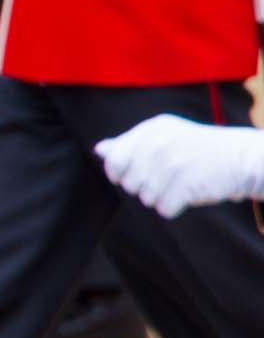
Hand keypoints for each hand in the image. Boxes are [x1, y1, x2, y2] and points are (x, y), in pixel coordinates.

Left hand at [94, 114, 263, 218]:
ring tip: (175, 185)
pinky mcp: (188, 183)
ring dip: (158, 198)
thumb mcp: (162, 136)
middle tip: (162, 180)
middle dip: (141, 188)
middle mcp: (160, 143)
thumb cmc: (192, 148)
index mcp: (151, 130)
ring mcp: (174, 162)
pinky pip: (164, 208)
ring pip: (145, 198)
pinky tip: (184, 195)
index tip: (126, 176)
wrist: (237, 157)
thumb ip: (129, 143)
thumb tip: (100, 150)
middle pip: (128, 183)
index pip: (114, 159)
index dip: (117, 174)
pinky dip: (172, 207)